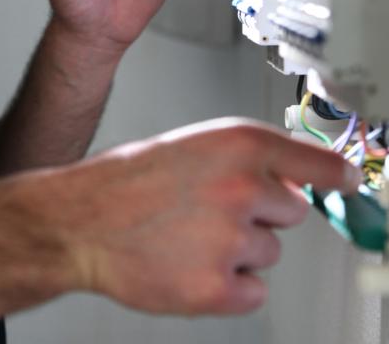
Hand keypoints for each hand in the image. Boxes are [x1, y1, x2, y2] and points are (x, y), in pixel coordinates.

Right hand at [55, 119, 361, 314]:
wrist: (82, 221)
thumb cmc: (131, 180)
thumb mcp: (193, 145)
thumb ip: (245, 158)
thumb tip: (292, 178)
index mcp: (238, 144)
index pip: (317, 163)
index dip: (339, 176)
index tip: (352, 182)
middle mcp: (242, 187)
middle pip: (293, 212)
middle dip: (263, 215)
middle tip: (214, 212)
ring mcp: (231, 238)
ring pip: (269, 252)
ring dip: (239, 249)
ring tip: (191, 236)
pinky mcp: (217, 286)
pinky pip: (253, 290)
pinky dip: (228, 284)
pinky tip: (190, 264)